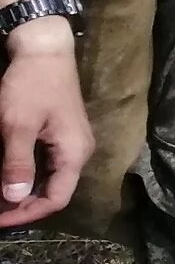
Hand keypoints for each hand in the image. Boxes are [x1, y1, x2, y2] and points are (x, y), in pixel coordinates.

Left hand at [0, 28, 86, 226]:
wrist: (44, 49)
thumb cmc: (31, 86)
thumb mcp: (17, 126)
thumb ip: (17, 164)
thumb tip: (15, 199)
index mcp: (74, 153)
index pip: (56, 199)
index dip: (26, 214)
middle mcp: (78, 152)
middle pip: (54, 192)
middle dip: (21, 205)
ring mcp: (71, 143)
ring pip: (49, 179)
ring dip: (22, 191)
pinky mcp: (61, 134)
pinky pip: (46, 164)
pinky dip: (25, 174)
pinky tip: (5, 174)